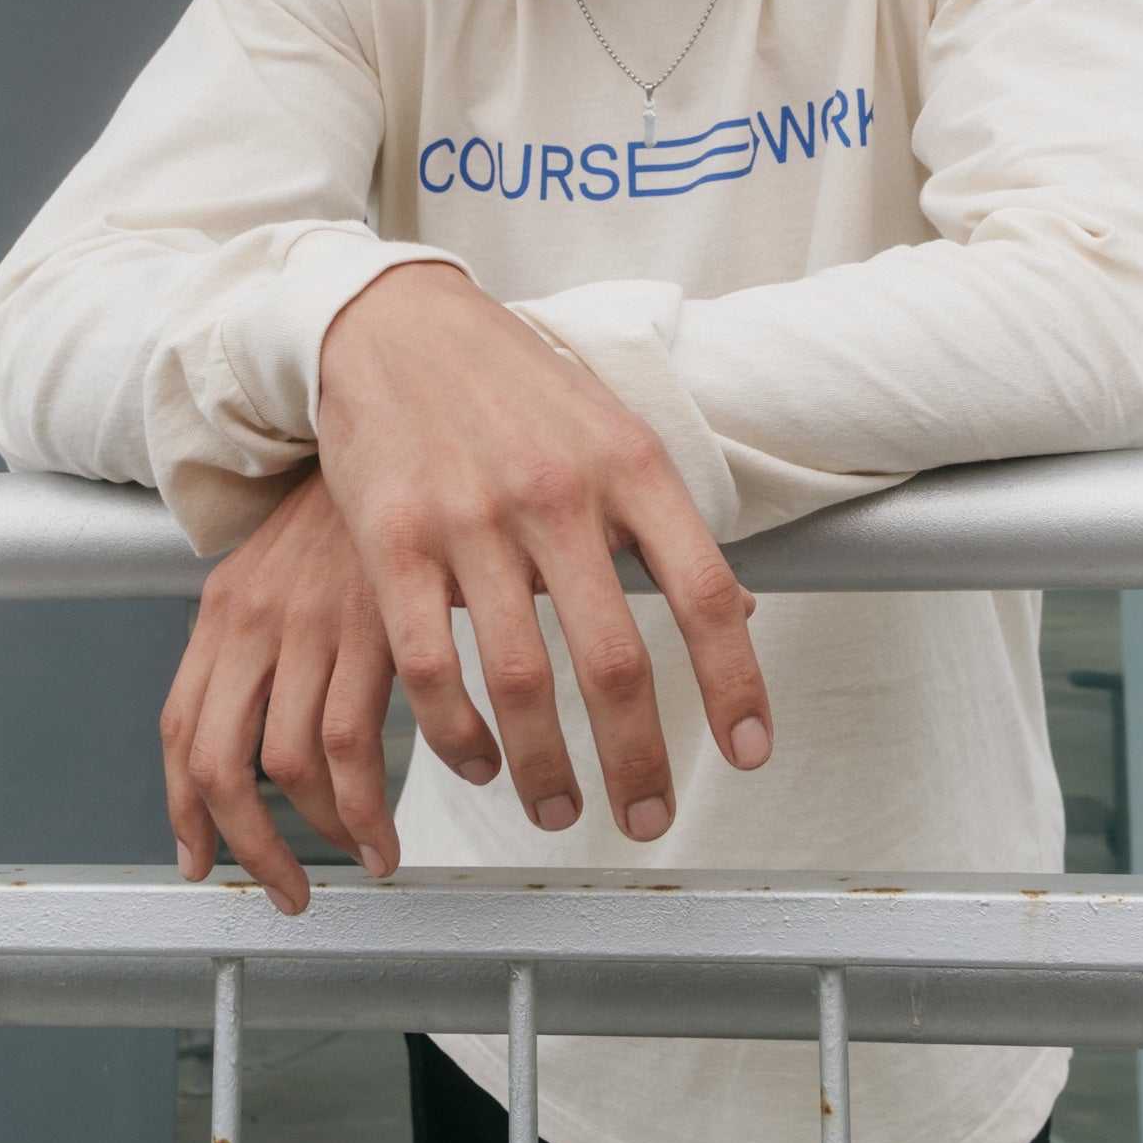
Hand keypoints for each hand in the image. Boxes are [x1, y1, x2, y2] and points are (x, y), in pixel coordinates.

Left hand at [160, 466, 399, 912]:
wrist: (401, 409)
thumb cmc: (357, 504)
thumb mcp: (287, 567)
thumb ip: (270, 638)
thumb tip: (271, 731)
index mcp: (224, 608)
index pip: (183, 732)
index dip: (187, 812)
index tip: (204, 860)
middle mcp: (255, 619)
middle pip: (222, 766)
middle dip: (250, 848)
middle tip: (285, 890)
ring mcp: (313, 623)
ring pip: (291, 766)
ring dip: (329, 832)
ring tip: (369, 855)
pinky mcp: (374, 623)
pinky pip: (360, 742)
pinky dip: (376, 797)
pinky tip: (409, 808)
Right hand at [317, 263, 770, 849]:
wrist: (396, 322)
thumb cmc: (516, 385)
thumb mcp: (612, 429)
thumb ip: (665, 520)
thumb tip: (739, 612)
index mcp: (630, 463)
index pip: (705, 591)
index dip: (736, 682)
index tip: (749, 752)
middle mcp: (558, 491)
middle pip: (615, 659)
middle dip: (639, 760)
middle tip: (648, 819)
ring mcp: (473, 517)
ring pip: (522, 680)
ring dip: (546, 767)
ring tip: (559, 810)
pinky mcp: (394, 539)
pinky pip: (429, 665)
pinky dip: (458, 734)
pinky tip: (479, 763)